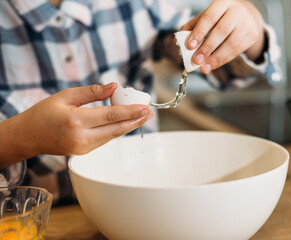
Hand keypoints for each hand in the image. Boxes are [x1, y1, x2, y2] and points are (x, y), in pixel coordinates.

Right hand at [0, 83, 152, 165]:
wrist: (28, 137)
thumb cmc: (43, 114)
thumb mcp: (65, 97)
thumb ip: (91, 93)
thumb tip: (114, 87)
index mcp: (75, 121)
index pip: (111, 116)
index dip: (130, 112)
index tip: (145, 108)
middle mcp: (81, 138)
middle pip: (116, 130)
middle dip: (135, 121)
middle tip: (150, 113)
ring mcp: (83, 148)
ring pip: (112, 136)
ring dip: (127, 126)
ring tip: (140, 115)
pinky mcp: (84, 152)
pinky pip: (104, 140)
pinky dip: (115, 130)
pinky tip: (123, 122)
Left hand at [181, 0, 264, 73]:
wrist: (247, 16)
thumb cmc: (220, 17)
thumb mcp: (207, 17)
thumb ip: (191, 27)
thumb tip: (178, 41)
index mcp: (222, 3)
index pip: (209, 17)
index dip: (199, 32)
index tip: (189, 46)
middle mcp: (237, 11)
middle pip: (221, 31)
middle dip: (207, 47)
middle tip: (196, 60)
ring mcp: (246, 24)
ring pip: (231, 43)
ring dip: (216, 58)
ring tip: (203, 67)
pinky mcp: (251, 36)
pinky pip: (236, 51)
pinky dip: (223, 60)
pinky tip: (212, 65)